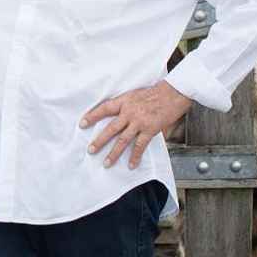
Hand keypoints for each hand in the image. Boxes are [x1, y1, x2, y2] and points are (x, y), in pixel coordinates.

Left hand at [80, 81, 194, 168]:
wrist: (174, 92)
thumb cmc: (157, 92)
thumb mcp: (136, 94)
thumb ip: (127, 106)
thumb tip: (120, 116)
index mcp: (124, 101)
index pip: (104, 109)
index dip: (92, 116)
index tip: (82, 124)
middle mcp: (129, 112)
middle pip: (110, 128)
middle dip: (99, 141)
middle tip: (90, 150)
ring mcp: (139, 122)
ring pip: (122, 140)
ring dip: (113, 153)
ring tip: (106, 163)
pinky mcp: (150, 129)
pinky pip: (140, 145)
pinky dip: (135, 156)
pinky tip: (131, 164)